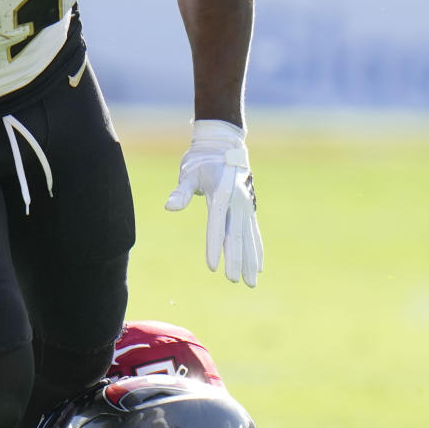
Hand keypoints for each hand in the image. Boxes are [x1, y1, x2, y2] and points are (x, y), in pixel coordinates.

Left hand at [166, 120, 262, 287]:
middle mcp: (237, 202)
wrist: (224, 144)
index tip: (212, 267)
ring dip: (251, 261)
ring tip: (251, 282)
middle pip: (237, 236)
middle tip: (234, 281)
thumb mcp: (188, 174)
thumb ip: (181, 192)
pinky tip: (259, 266)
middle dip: (236, 260)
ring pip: (250, 238)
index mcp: (221, 195)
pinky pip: (254, 233)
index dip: (214, 247)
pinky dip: (257, 250)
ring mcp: (246, 206)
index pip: (217, 226)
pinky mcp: (249, 208)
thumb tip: (169, 206)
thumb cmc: (201, 161)